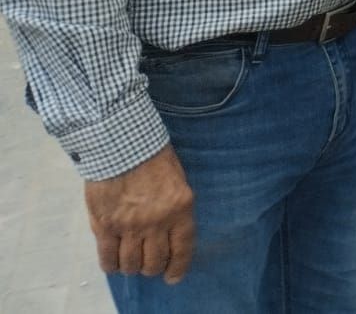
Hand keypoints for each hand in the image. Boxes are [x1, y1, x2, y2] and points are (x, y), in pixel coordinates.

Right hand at [83, 145, 195, 283]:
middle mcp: (157, 221)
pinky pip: (108, 258)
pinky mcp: (105, 226)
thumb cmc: (152, 158)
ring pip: (132, 264)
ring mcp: (130, 226)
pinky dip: (111, 265)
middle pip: (155, 262)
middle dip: (153, 268)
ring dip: (132, 267)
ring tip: (130, 261)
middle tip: (149, 264)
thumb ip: (175, 209)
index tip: (172, 277)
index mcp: (181, 207)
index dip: (178, 268)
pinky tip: (113, 263)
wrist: (121, 145)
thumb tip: (169, 236)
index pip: (183, 249)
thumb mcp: (177, 181)